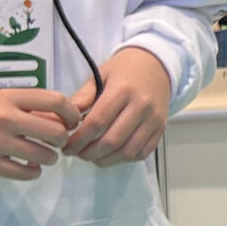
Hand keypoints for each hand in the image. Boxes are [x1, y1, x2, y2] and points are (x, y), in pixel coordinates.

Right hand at [0, 88, 82, 179]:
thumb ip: (26, 107)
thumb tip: (60, 120)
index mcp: (9, 97)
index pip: (55, 101)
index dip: (72, 114)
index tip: (73, 122)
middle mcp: (5, 117)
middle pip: (55, 132)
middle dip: (63, 140)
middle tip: (57, 143)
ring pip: (43, 155)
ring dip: (49, 158)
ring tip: (42, 156)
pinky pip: (24, 173)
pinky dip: (33, 173)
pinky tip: (29, 168)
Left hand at [66, 46, 173, 165]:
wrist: (156, 66)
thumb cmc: (123, 70)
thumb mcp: (99, 75)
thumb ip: (82, 97)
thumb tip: (65, 122)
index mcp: (123, 89)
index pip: (97, 122)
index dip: (79, 139)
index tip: (67, 147)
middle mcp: (142, 105)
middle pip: (112, 140)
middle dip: (90, 153)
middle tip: (77, 154)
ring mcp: (154, 119)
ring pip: (128, 151)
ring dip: (106, 160)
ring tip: (92, 157)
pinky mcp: (161, 128)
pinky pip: (142, 153)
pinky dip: (124, 159)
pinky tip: (111, 155)